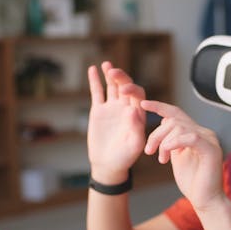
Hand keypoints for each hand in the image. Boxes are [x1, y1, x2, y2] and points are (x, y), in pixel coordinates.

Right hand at [87, 62, 145, 183]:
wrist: (108, 164)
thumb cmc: (125, 157)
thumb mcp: (134, 145)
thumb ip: (136, 128)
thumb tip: (132, 110)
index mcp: (138, 113)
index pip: (138, 94)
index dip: (132, 89)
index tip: (124, 90)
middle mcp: (126, 107)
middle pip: (126, 86)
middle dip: (121, 77)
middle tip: (113, 72)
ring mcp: (112, 107)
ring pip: (112, 86)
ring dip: (110, 74)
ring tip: (106, 65)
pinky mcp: (99, 110)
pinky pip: (97, 93)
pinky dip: (95, 81)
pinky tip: (93, 69)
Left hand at [141, 100, 224, 209]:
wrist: (205, 200)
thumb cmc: (192, 181)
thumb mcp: (176, 156)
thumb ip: (171, 140)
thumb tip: (163, 123)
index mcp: (195, 133)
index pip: (176, 113)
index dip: (159, 106)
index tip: (143, 104)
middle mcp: (204, 133)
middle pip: (174, 120)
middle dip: (156, 134)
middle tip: (149, 151)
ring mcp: (209, 140)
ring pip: (180, 127)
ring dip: (163, 142)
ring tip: (161, 158)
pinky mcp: (211, 149)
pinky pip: (190, 137)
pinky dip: (175, 142)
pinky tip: (167, 152)